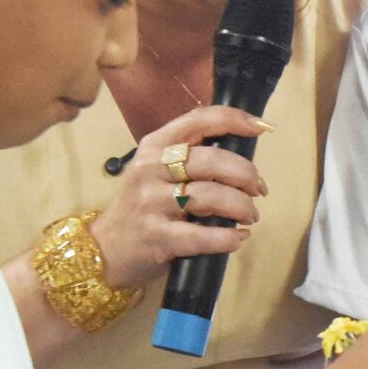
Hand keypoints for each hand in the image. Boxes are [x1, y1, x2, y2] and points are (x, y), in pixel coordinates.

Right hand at [89, 106, 267, 291]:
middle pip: (211, 161)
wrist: (107, 248)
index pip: (198, 121)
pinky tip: (237, 237)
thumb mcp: (156, 170)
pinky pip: (203, 236)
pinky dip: (228, 238)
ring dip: (242, 207)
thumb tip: (241, 155)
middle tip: (258, 189)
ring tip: (250, 216)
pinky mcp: (157, 237)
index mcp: (154, 146)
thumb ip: (190, 157)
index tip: (261, 127)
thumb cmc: (142, 205)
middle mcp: (151, 169)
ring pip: (211, 196)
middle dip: (246, 174)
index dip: (234, 120)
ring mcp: (152, 203)